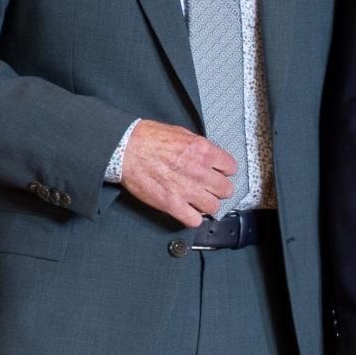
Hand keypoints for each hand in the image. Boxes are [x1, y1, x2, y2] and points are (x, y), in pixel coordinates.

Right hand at [118, 120, 235, 225]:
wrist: (124, 148)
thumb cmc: (148, 138)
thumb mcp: (182, 134)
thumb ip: (200, 147)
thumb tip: (212, 158)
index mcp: (203, 151)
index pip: (231, 168)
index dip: (224, 171)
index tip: (218, 173)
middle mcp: (199, 171)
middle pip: (226, 190)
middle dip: (218, 189)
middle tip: (208, 187)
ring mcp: (186, 189)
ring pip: (214, 207)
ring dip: (206, 204)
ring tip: (197, 199)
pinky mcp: (171, 204)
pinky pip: (194, 221)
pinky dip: (192, 218)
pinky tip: (187, 210)